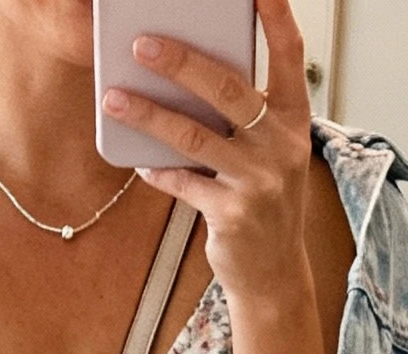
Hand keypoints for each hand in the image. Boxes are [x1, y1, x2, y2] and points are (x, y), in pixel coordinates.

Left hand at [101, 0, 314, 310]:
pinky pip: (184, 183)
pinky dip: (158, 171)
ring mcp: (258, 181)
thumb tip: (188, 76)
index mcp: (294, 118)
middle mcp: (281, 145)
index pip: (289, 53)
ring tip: (114, 98)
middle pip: (226, 89)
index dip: (275, 16)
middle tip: (141, 43)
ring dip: (148, 115)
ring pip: (194, 136)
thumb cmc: (265, 202)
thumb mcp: (268, 152)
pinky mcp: (232, 214)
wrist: (274, 273)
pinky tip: (140, 163)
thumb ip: (243, 116)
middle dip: (180, 62)